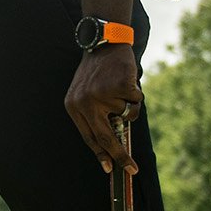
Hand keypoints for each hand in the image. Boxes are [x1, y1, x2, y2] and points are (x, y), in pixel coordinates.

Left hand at [64, 45, 141, 176]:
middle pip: (105, 138)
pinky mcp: (119, 86)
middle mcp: (85, 103)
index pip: (88, 138)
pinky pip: (136, 101)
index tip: (110, 169)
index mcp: (73, 107)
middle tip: (132, 169)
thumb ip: (94, 116)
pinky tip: (126, 79)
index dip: (101, 155)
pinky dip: (136, 93)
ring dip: (129, 105)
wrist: (103, 42)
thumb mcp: (85, 93)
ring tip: (120, 87)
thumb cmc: (97, 71)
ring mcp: (102, 95)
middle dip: (120, 155)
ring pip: (127, 115)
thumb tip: (112, 146)